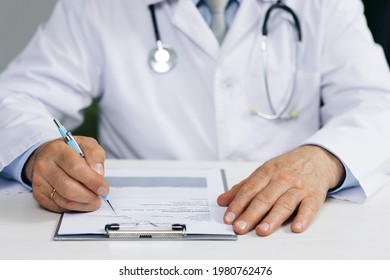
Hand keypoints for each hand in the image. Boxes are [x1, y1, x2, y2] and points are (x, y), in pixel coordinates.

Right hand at [23, 136, 108, 212]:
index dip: (92, 181)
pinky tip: (82, 201)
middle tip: (100, 196)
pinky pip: (59, 206)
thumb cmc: (69, 151)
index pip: (76, 168)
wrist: (47, 156)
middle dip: (89, 196)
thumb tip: (98, 173)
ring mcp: (39, 181)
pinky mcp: (39, 195)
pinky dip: (75, 207)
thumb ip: (95, 154)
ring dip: (84, 204)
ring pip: (65, 200)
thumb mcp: (86, 144)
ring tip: (94, 199)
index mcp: (56, 149)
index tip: (103, 188)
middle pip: (69, 188)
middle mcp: (44, 165)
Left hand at [217, 145, 344, 235]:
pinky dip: (303, 217)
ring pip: (284, 204)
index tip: (228, 218)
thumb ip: (243, 187)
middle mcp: (282, 179)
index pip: (249, 190)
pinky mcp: (314, 195)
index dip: (237, 204)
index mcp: (267, 172)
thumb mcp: (264, 172)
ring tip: (261, 230)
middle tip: (240, 227)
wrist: (317, 158)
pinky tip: (296, 227)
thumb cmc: (287, 167)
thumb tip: (222, 200)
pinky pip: (309, 207)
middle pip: (264, 198)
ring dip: (272, 218)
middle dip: (251, 214)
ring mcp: (299, 187)